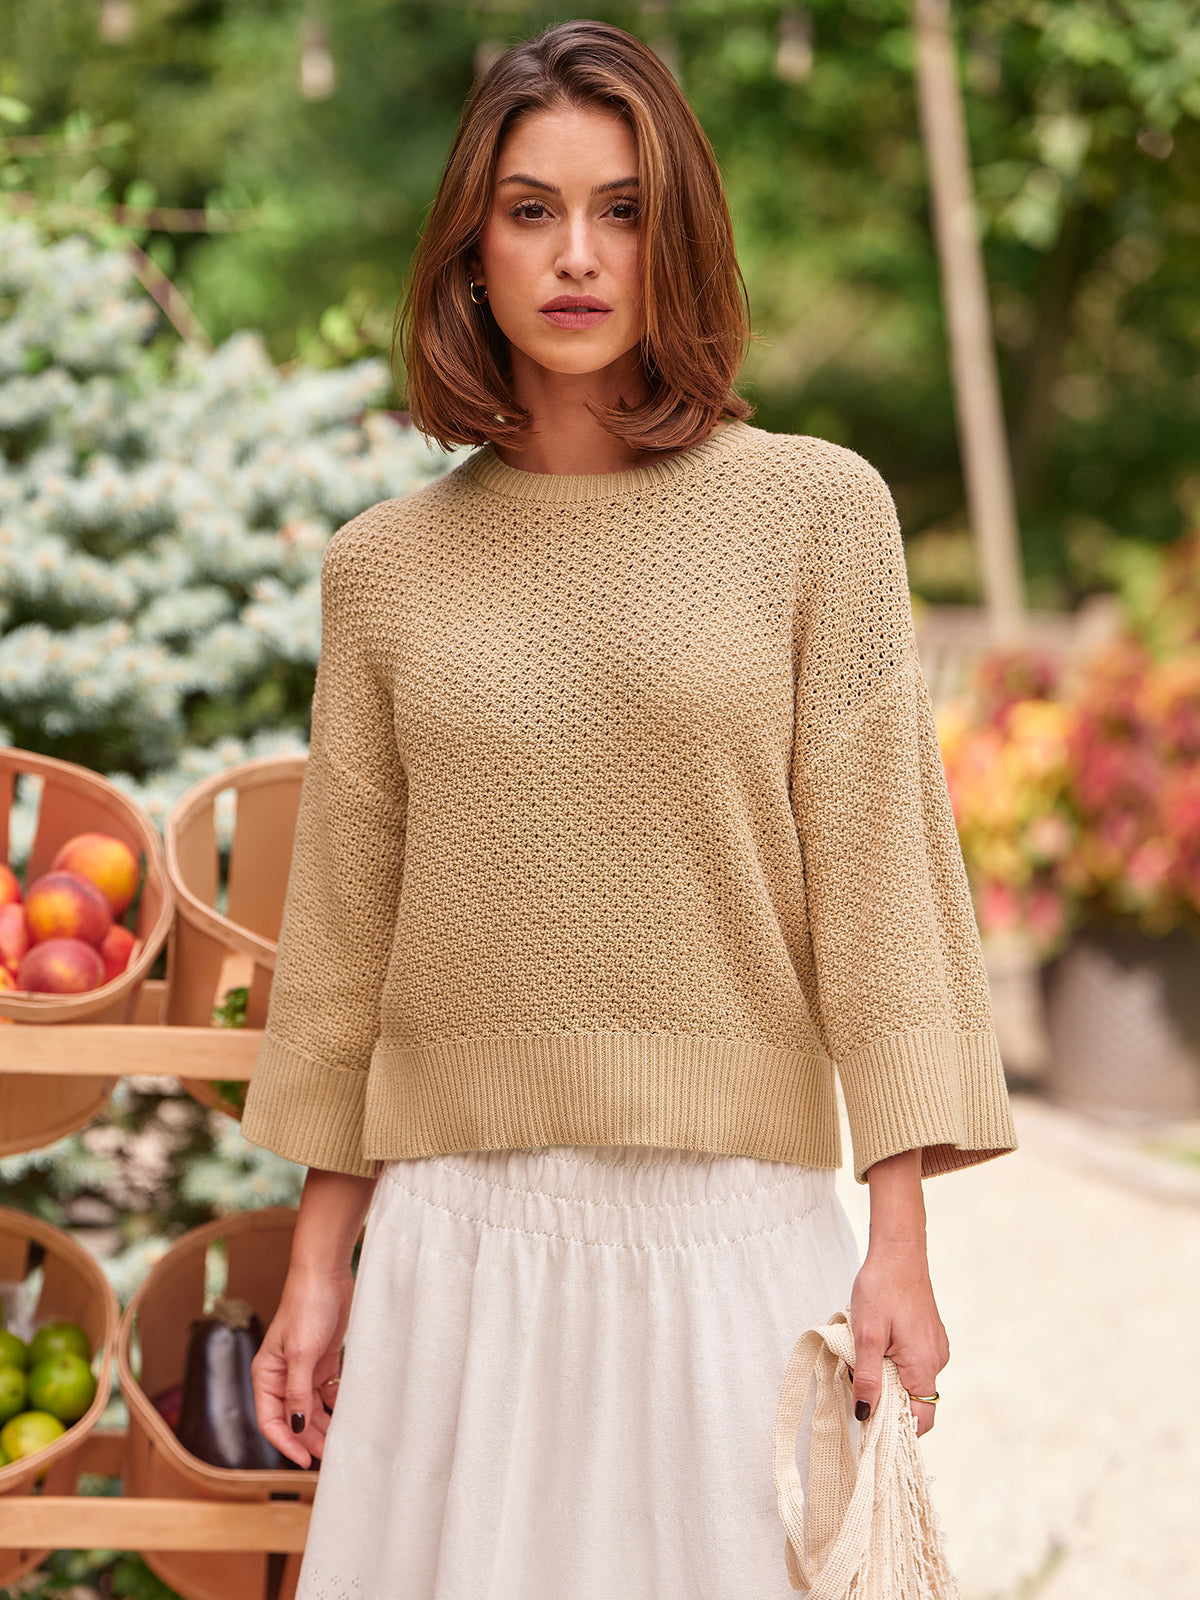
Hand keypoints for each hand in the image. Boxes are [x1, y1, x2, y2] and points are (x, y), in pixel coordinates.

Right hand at [251, 1265, 354, 1466]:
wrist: (326, 1274)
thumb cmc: (306, 1306)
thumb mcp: (301, 1353)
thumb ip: (297, 1392)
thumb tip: (296, 1427)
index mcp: (266, 1374)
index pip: (270, 1420)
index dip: (286, 1443)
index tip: (304, 1459)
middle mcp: (283, 1375)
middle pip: (293, 1418)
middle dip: (308, 1438)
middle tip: (329, 1456)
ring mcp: (304, 1368)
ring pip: (311, 1408)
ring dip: (323, 1426)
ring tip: (339, 1442)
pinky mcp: (324, 1360)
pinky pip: (327, 1392)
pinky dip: (335, 1406)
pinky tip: (347, 1416)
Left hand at [847, 1239, 947, 1437]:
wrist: (898, 1252)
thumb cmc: (881, 1289)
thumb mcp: (866, 1336)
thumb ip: (868, 1379)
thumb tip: (866, 1416)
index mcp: (924, 1366)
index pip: (920, 1420)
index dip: (895, 1429)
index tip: (869, 1422)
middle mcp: (937, 1361)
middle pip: (914, 1402)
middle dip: (885, 1398)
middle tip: (858, 1379)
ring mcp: (935, 1347)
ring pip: (911, 1380)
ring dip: (887, 1377)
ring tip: (865, 1353)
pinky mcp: (929, 1336)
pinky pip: (912, 1362)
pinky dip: (893, 1361)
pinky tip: (876, 1341)